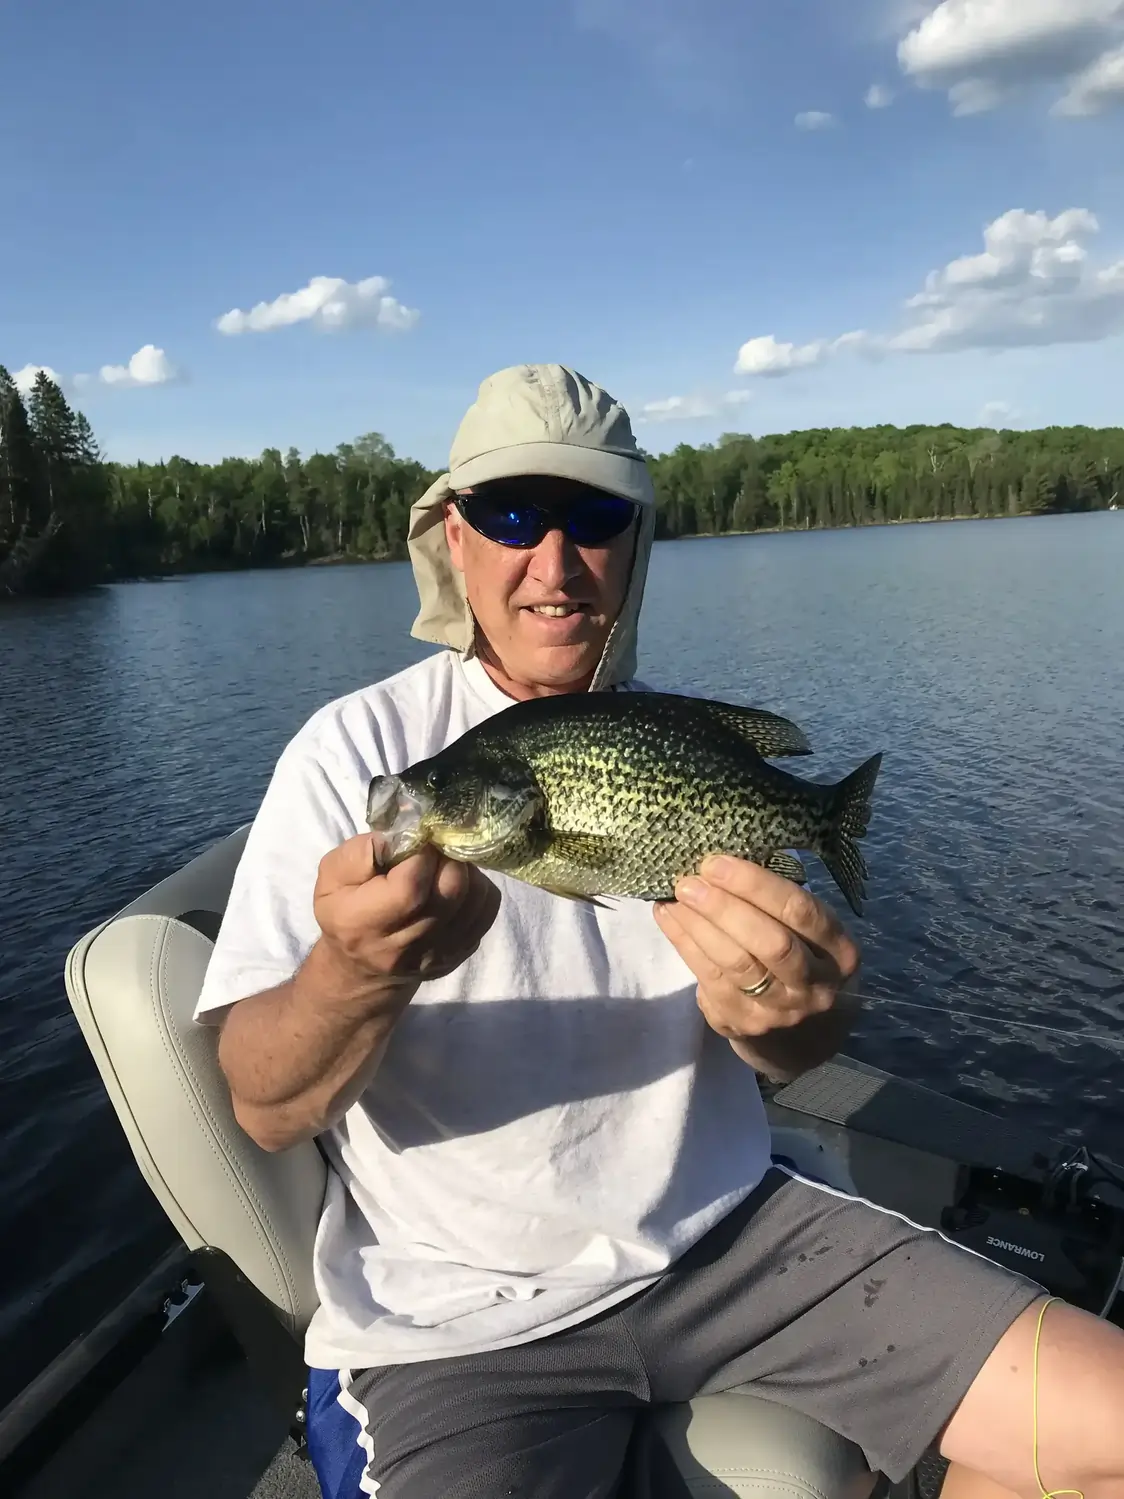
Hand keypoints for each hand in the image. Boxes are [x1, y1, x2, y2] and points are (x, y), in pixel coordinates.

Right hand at [313, 833, 501, 990]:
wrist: (362, 967)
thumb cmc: (345, 910)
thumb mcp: (331, 877)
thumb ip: (359, 853)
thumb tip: (403, 836)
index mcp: (363, 923)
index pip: (411, 886)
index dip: (422, 854)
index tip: (417, 841)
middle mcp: (402, 946)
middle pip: (451, 891)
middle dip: (448, 857)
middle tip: (435, 848)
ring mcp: (436, 955)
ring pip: (476, 899)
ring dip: (466, 871)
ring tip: (445, 864)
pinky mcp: (459, 954)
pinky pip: (487, 911)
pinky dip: (478, 889)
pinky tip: (456, 884)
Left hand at [653, 855, 859, 1040]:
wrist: (798, 1034)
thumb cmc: (800, 958)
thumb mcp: (809, 934)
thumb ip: (779, 904)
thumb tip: (726, 860)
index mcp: (838, 951)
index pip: (801, 912)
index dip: (756, 885)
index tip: (717, 863)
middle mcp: (815, 986)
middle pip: (771, 944)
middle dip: (725, 908)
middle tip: (690, 882)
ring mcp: (779, 1011)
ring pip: (736, 964)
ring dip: (698, 925)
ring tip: (675, 896)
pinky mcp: (743, 1023)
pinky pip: (709, 978)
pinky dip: (684, 943)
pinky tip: (668, 916)